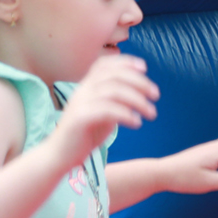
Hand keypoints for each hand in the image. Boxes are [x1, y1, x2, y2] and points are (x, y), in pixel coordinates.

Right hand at [49, 53, 156, 168]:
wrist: (61, 155)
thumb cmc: (85, 134)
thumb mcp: (103, 113)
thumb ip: (115, 102)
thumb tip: (138, 94)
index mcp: (86, 87)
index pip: (104, 65)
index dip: (124, 62)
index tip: (144, 68)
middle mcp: (82, 91)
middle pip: (113, 76)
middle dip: (139, 82)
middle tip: (156, 95)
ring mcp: (80, 103)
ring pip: (112, 91)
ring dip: (138, 100)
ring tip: (152, 114)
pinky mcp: (80, 119)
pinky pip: (106, 110)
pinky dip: (126, 114)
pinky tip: (137, 123)